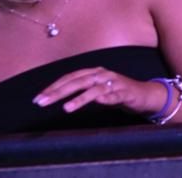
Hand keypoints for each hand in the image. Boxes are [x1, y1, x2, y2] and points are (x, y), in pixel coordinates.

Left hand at [33, 67, 163, 116]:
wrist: (143, 94)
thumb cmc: (115, 92)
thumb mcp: (95, 88)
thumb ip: (80, 88)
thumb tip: (56, 93)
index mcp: (94, 72)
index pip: (70, 77)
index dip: (53, 87)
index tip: (38, 98)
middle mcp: (103, 74)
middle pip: (78, 82)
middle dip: (58, 92)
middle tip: (43, 102)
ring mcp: (115, 83)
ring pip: (95, 89)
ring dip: (80, 99)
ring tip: (66, 108)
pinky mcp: (126, 92)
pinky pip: (115, 96)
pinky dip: (107, 99)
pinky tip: (99, 102)